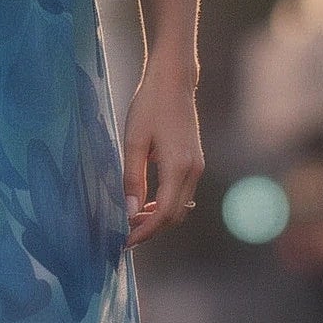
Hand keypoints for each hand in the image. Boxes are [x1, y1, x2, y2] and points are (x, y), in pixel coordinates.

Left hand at [120, 59, 203, 250]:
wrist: (174, 81)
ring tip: (132, 220)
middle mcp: (193, 170)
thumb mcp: (133, 141)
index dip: (145, 231)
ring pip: (180, 207)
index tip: (125, 241)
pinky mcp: (195, 162)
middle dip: (151, 229)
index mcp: (178, 166)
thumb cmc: (150, 106)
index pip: (164, 213)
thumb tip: (130, 211)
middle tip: (125, 233)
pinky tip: (146, 203)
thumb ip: (132, 178)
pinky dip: (166, 204)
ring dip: (159, 218)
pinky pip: (182, 194)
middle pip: (175, 215)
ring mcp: (197, 166)